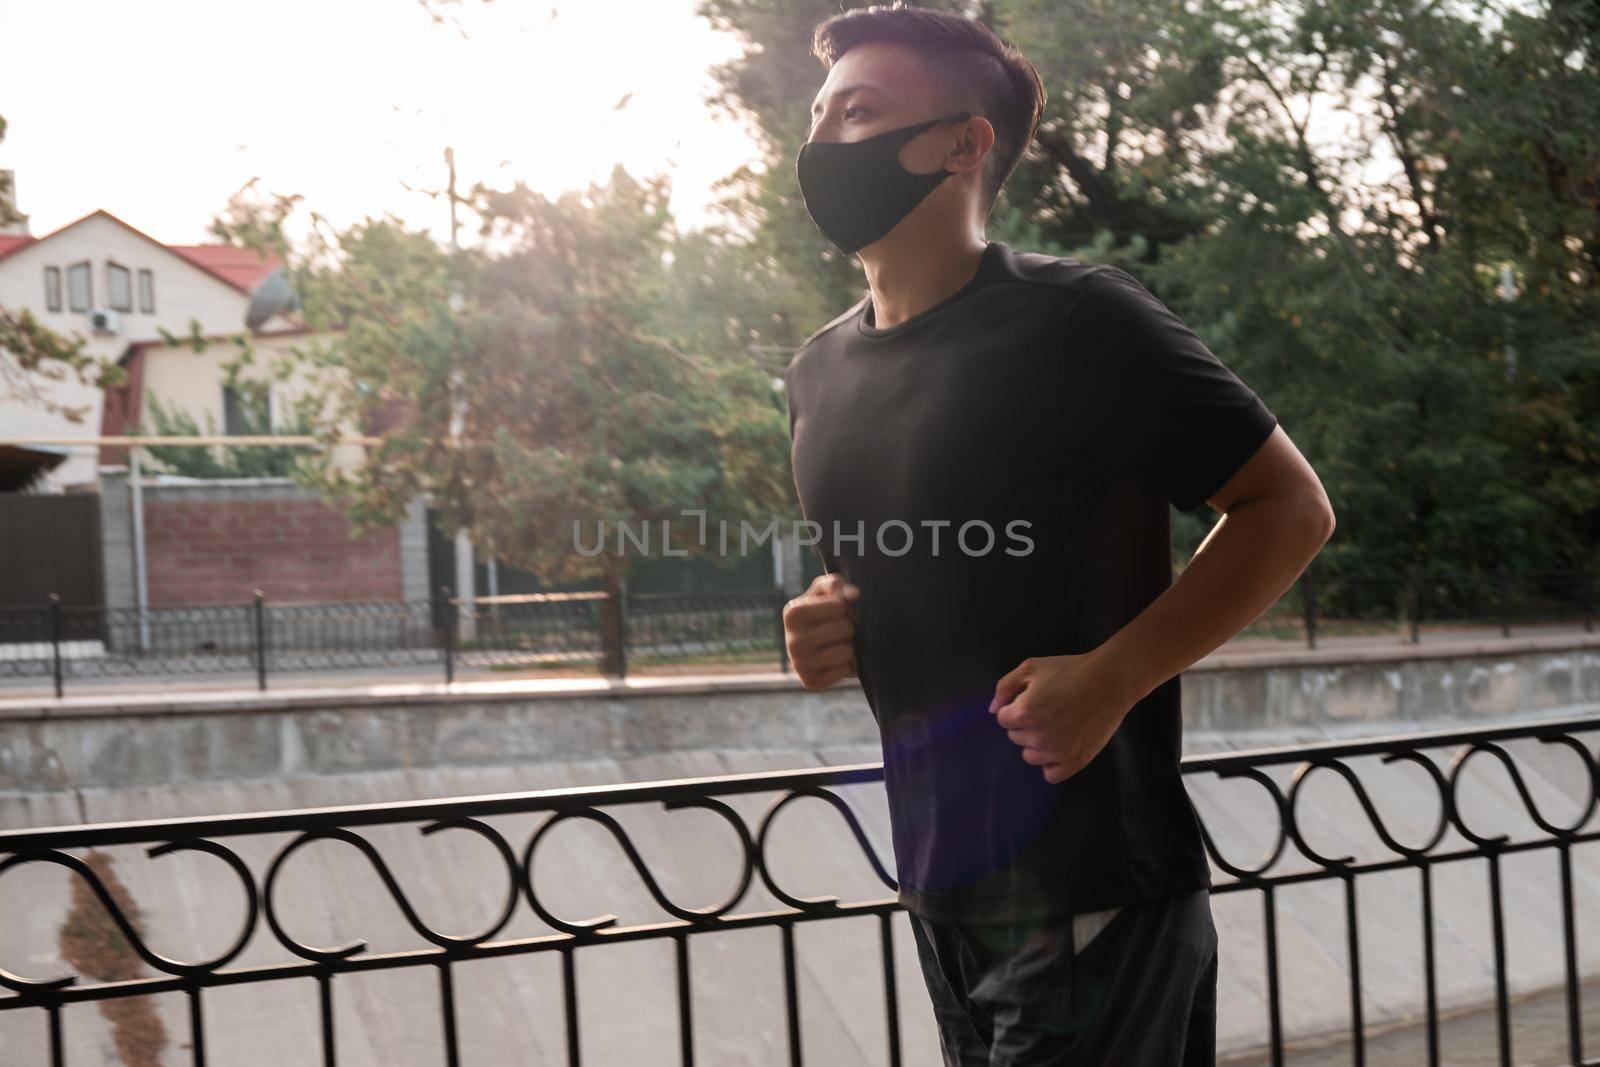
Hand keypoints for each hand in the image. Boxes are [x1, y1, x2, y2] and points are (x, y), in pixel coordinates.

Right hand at [782, 573, 859, 690]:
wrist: (811, 647)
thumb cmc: (821, 612)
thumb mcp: (824, 592)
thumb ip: (837, 584)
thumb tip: (854, 594)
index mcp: (792, 612)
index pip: (840, 605)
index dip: (847, 607)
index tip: (838, 612)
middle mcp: (792, 640)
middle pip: (845, 628)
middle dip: (849, 628)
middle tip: (840, 631)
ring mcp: (799, 664)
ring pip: (847, 651)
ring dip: (850, 647)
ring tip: (838, 644)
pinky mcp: (810, 682)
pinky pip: (845, 671)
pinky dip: (847, 666)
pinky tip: (837, 661)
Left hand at [988, 650, 1142, 783]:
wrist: (1109, 681)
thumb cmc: (1070, 671)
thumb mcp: (1031, 667)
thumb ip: (1005, 687)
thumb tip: (993, 710)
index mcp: (1024, 713)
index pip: (1003, 720)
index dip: (1016, 707)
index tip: (1033, 699)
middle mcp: (1038, 737)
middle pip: (1016, 737)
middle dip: (1026, 724)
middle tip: (1048, 709)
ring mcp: (1057, 752)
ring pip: (1030, 756)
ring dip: (1037, 743)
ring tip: (1056, 726)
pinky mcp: (1075, 762)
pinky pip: (1051, 775)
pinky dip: (1052, 764)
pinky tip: (1059, 747)